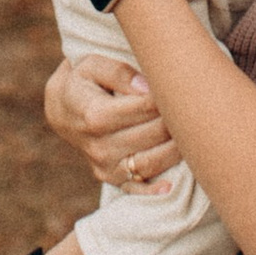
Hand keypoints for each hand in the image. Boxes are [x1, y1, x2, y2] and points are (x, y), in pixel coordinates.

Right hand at [45, 49, 180, 189]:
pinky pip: (136, 188)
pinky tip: (171, 185)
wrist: (61, 111)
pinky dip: (155, 189)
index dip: (167, 97)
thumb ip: (119, 72)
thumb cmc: (82, 82)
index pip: (145, 107)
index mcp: (95, 115)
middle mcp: (99, 145)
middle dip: (176, 120)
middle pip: (153, 134)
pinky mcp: (110, 178)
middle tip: (194, 107)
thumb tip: (147, 87)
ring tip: (192, 133)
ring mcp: (105, 165)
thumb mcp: (92, 65)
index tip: (181, 87)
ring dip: (176, 150)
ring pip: (151, 162)